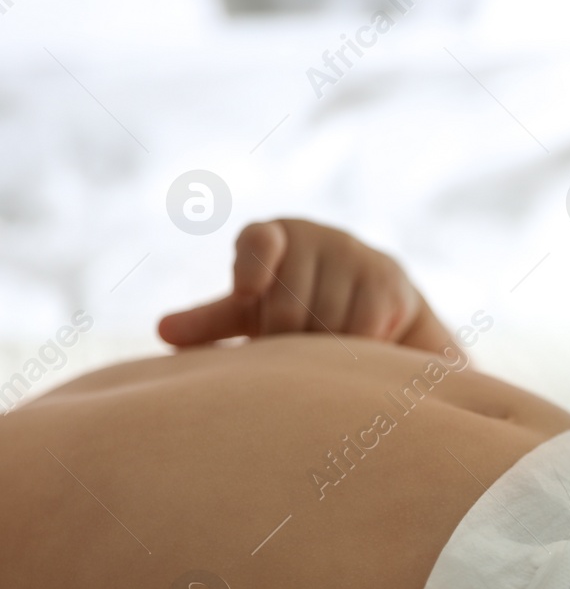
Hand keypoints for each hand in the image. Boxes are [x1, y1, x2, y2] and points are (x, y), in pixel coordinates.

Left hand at [159, 219, 452, 351]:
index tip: (246, 293)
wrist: (380, 303)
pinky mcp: (388, 280)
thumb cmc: (301, 306)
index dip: (251, 265)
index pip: (256, 241)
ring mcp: (356, 255)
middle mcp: (317, 236)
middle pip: (288, 305)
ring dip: (321, 350)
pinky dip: (353, 349)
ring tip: (322, 354)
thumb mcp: (255, 312)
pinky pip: (362, 329)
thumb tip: (161, 330)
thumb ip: (212, 321)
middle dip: (284, 339)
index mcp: (274, 234)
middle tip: (288, 351)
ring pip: (326, 322)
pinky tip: (353, 351)